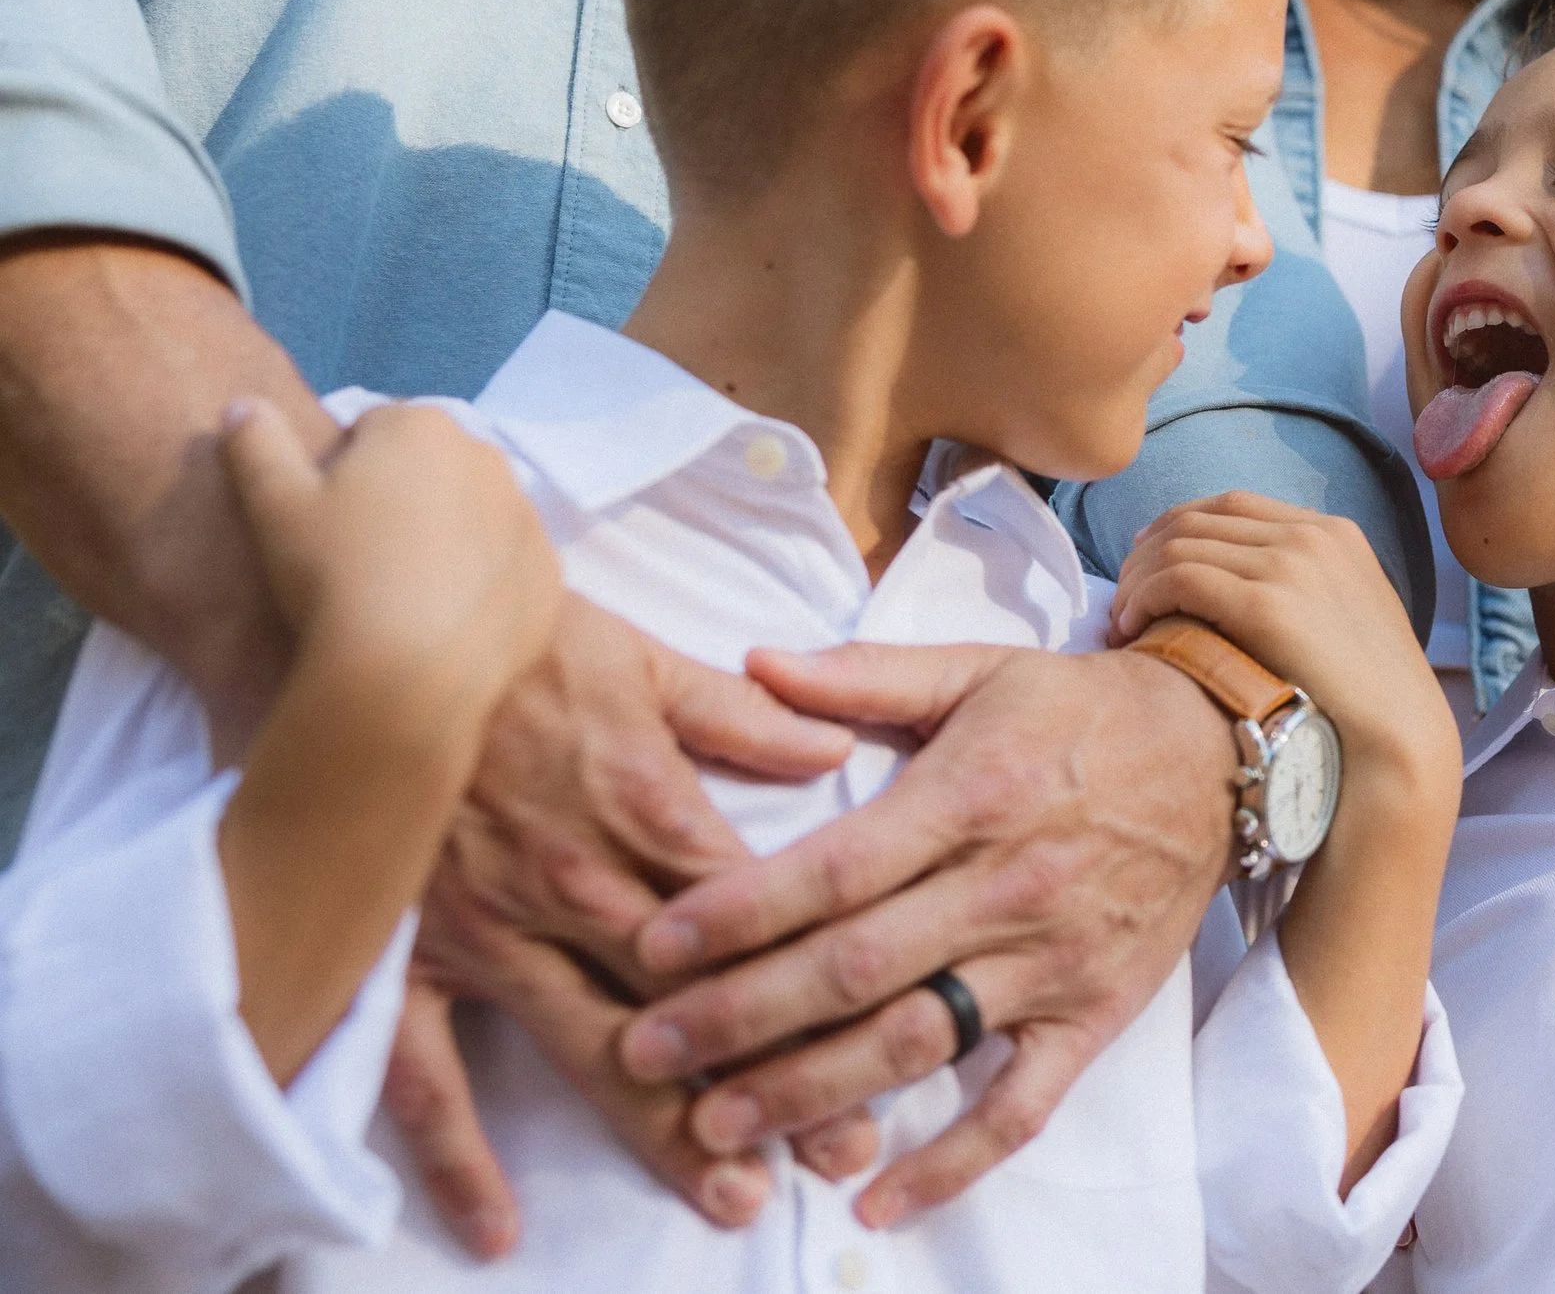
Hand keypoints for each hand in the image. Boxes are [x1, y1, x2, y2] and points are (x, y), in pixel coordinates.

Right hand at [222, 399, 559, 736]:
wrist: (409, 673)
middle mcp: (488, 458)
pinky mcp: (549, 573)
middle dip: (403, 499)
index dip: (343, 472)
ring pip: (475, 517)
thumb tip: (243, 405)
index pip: (374, 430)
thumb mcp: (273, 505)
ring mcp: (527, 516)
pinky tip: (446, 621)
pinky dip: (484, 584)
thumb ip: (257, 444)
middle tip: (362, 558)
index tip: (327, 520)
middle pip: (432, 469)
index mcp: (421, 426)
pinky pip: (509, 568)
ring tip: (403, 594)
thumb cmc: (334, 577)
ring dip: (448, 539)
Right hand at [385, 595, 855, 1255]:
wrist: (366, 628)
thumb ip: (741, 716)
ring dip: (665, 1129)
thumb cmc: (511, 637)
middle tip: (839, 1155)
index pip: (755, 921)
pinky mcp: (406, 957)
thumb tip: (832, 749)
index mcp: (644, 808)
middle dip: (772, 1084)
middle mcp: (576, 885)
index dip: (823, 987)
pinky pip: (425, 1073)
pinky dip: (457, 1156)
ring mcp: (489, 932)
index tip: (886, 1041)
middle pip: (694, 1006)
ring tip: (732, 1196)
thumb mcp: (643, 656)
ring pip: (592, 1050)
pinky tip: (498, 1227)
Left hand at [614, 642, 1237, 1226]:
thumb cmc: (1081, 710)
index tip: (652, 946)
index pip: (835, 868)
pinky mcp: (1092, 1016)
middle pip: (856, 968)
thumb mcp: (979, 668)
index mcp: (970, 795)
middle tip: (643, 1053)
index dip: (738, 911)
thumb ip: (863, 678)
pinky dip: (952, 1164)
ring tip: (718, 1127)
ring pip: (918, 1042)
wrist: (1219, 753)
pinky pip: (1021, 1106)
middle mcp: (1006, 886)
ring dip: (813, 1092)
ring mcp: (1051, 961)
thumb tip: (753, 661)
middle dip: (740, 1018)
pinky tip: (875, 1203)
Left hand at [1111, 491, 1455, 784]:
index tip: (1145, 555)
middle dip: (1146, 554)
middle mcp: (1312, 536)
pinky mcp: (1269, 603)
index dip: (1176, 524)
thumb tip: (1237, 590)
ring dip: (1136, 581)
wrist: (1399, 742)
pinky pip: (1178, 578)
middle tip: (1122, 598)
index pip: (1232, 504)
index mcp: (1334, 533)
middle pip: (1197, 520)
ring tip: (1121, 623)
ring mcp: (1292, 564)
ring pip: (1178, 546)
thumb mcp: (1346, 620)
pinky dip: (1143, 597)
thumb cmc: (1368, 701)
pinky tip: (1132, 629)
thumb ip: (1305, 589)